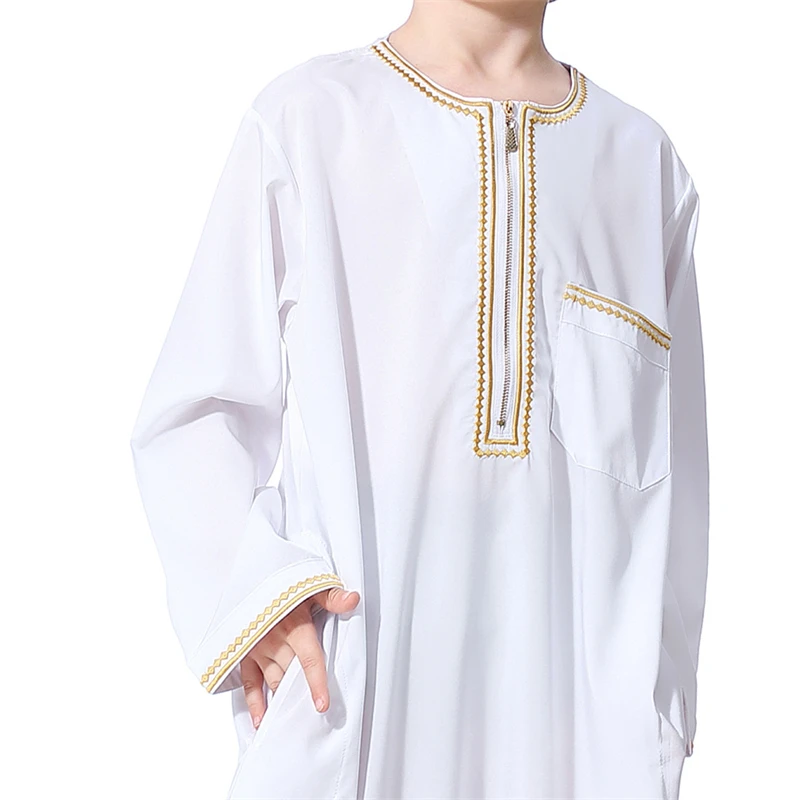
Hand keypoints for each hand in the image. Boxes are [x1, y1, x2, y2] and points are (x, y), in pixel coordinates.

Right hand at [240, 586, 359, 727]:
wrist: (249, 574)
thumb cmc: (283, 581)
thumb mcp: (310, 584)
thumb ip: (332, 596)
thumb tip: (354, 599)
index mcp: (294, 627)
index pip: (309, 660)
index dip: (317, 683)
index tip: (322, 705)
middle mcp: (274, 641)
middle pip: (291, 674)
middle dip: (302, 693)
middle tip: (313, 717)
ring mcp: (256, 649)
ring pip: (273, 680)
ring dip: (283, 699)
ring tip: (292, 719)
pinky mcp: (243, 653)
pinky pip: (249, 682)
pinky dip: (254, 703)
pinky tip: (262, 720)